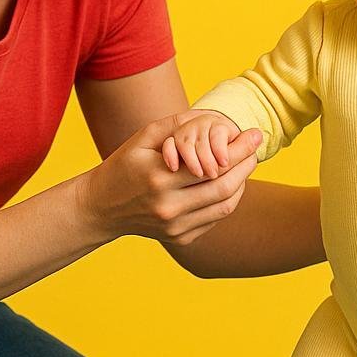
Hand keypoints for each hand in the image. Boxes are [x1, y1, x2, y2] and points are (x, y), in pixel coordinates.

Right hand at [79, 112, 263, 245]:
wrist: (101, 208)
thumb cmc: (123, 166)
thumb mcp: (143, 138)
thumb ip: (177, 125)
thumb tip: (213, 117)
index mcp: (158, 178)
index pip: (212, 163)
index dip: (239, 149)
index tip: (255, 134)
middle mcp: (168, 206)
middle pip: (224, 187)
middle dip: (246, 165)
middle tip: (255, 149)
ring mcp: (175, 227)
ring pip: (225, 206)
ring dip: (241, 183)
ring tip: (246, 164)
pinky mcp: (180, 238)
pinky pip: (215, 218)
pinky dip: (227, 200)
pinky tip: (229, 183)